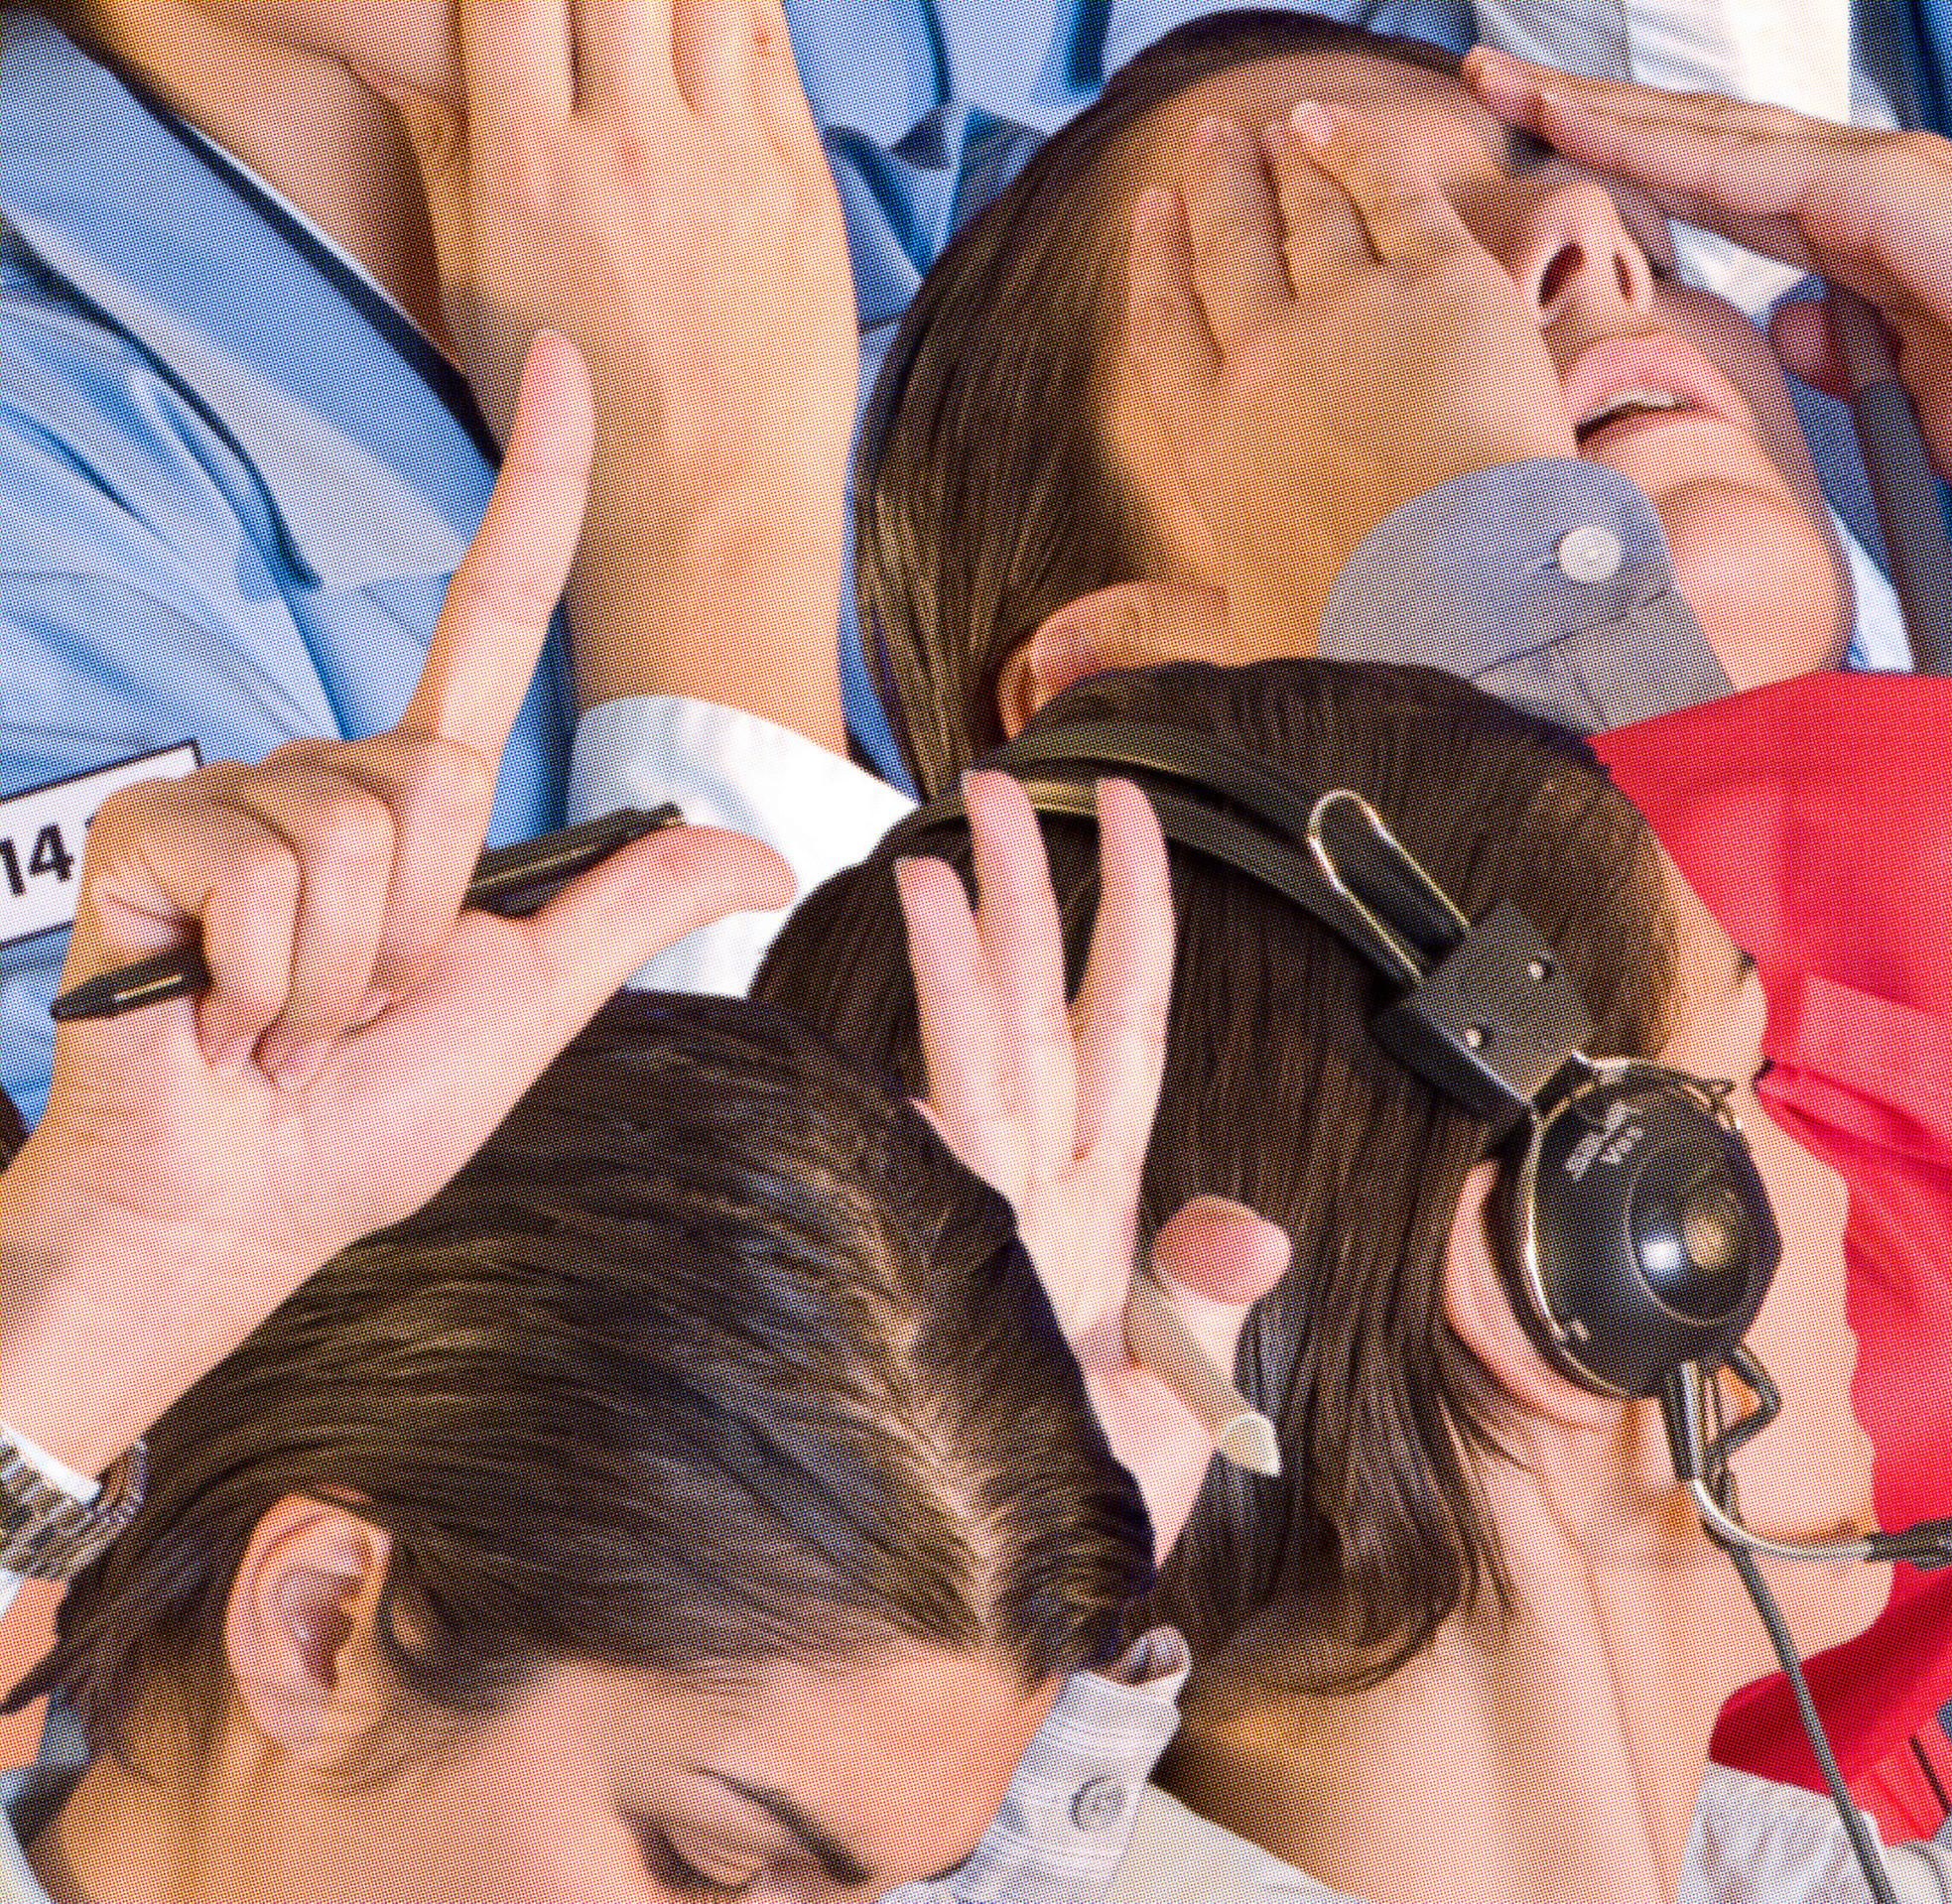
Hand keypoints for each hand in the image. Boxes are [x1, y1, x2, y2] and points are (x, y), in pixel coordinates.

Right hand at [0, 335, 791, 1469]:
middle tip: (355, 1006)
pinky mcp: (159, 836)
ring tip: (288, 1016)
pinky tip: (224, 1011)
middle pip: (440, 783)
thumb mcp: (534, 1003)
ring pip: (362, 834)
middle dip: (421, 930)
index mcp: (424, 804)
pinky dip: (274, 974)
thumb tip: (773, 848)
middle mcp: (331, 776)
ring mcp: (238, 798)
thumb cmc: (371, 1117)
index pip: (488, 614)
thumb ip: (634, 909)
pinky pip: (275, 873)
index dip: (533, 491)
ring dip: (346, 967)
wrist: (238, 1205)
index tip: (567, 361)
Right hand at [375, 0, 854, 741]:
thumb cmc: (575, 423)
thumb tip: (396, 51)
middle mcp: (632, 144)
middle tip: (603, 9)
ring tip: (662, 14)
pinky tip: (722, 18)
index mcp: (531, 164)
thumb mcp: (474, 290)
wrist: (706, 520)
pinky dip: (743, 13)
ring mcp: (730, 160)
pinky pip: (775, 49)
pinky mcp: (804, 186)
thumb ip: (447, 154)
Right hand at [896, 772, 1288, 1558]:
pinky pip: (922, 1159)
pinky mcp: (930, 1268)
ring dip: (961, 958)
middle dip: (1028, 892)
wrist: (1012, 1614)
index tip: (1133, 811)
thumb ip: (1209, 1303)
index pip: (1125, 1026)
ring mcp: (981, 1226)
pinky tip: (881, 1025)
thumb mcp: (1179, 1413)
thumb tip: (1259, 1216)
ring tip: (934, 860)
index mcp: (1110, 1203)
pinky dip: (907, 1085)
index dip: (1133, 917)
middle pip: (1041, 1012)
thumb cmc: (1088, 1512)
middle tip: (995, 784)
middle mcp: (1045, 1195)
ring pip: (976, 1061)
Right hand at [1123, 100, 1574, 656]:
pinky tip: (1333, 123)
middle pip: (1229, 252)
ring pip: (1304, 213)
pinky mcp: (1442, 283)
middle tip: (1209, 145)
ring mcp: (1352, 313)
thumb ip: (1143, 629)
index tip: (1150, 218)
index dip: (1156, 268)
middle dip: (1216, 190)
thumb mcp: (1235, 642)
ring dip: (1284, 162)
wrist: (1469, 605)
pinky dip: (1355, 146)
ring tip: (1275, 131)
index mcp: (1215, 443)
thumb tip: (1038, 658)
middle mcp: (1268, 363)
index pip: (1168, 332)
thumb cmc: (1362, 638)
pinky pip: (1387, 188)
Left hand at [1464, 51, 1951, 530]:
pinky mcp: (1892, 193)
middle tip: (1493, 81)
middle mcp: (1862, 190)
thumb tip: (1782, 326)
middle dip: (1593, 112)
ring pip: (1708, 131)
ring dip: (1604, 108)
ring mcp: (1878, 180)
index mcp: (1861, 241)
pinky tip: (1587, 127)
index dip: (1628, 166)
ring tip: (1511, 84)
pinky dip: (1661, 142)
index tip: (1543, 160)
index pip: (1717, 189)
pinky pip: (1749, 163)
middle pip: (1697, 139)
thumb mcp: (1899, 397)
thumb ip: (1836, 350)